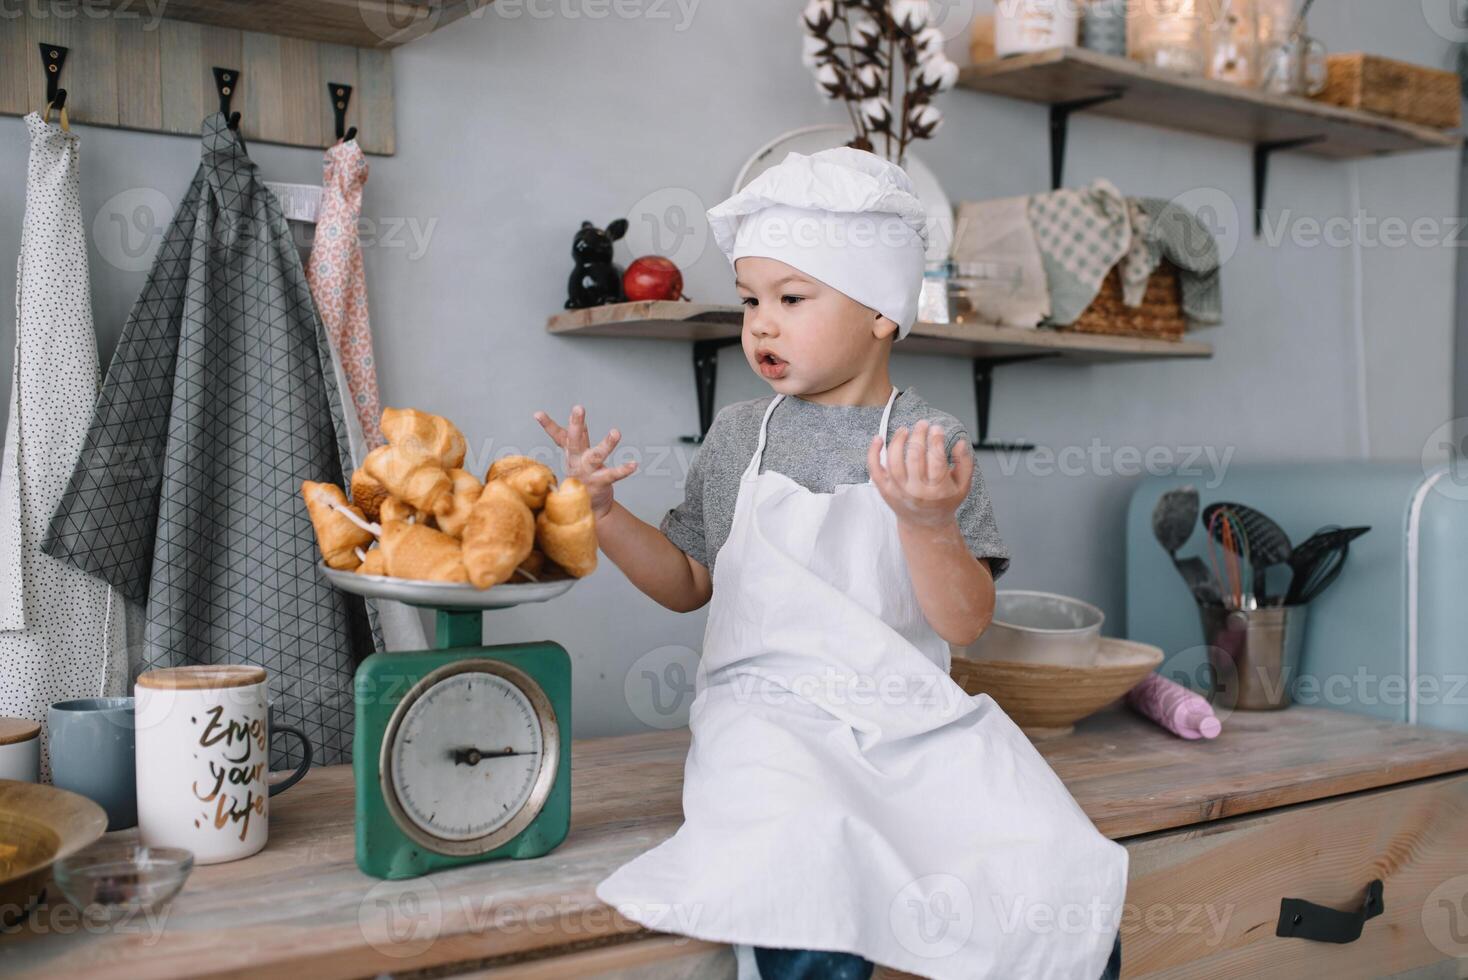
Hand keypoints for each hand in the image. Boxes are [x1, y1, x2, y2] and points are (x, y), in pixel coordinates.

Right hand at [533, 404, 637, 519]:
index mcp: (571, 454)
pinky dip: (623, 470)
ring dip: (606, 444)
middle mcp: (576, 462)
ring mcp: (587, 473)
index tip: (537, 413)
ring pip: (596, 455)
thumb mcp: (579, 457)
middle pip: (574, 441)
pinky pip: (612, 475)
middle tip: (578, 408)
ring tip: (616, 432)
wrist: (588, 510)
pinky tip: (634, 464)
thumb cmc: (584, 478)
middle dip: (575, 424)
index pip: (559, 436)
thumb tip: (580, 420)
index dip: (548, 425)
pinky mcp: (600, 483)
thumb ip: (581, 438)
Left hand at [868, 420, 972, 529]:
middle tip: (922, 424)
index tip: (937, 428)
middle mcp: (916, 490)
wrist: (925, 526)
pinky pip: (875, 470)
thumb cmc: (944, 502)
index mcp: (938, 489)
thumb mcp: (963, 486)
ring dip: (898, 441)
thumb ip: (965, 463)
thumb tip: (960, 442)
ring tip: (904, 430)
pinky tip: (878, 439)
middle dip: (919, 435)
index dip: (936, 439)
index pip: (936, 459)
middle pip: (914, 456)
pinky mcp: (885, 490)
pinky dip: (873, 453)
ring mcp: (898, 491)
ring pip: (894, 461)